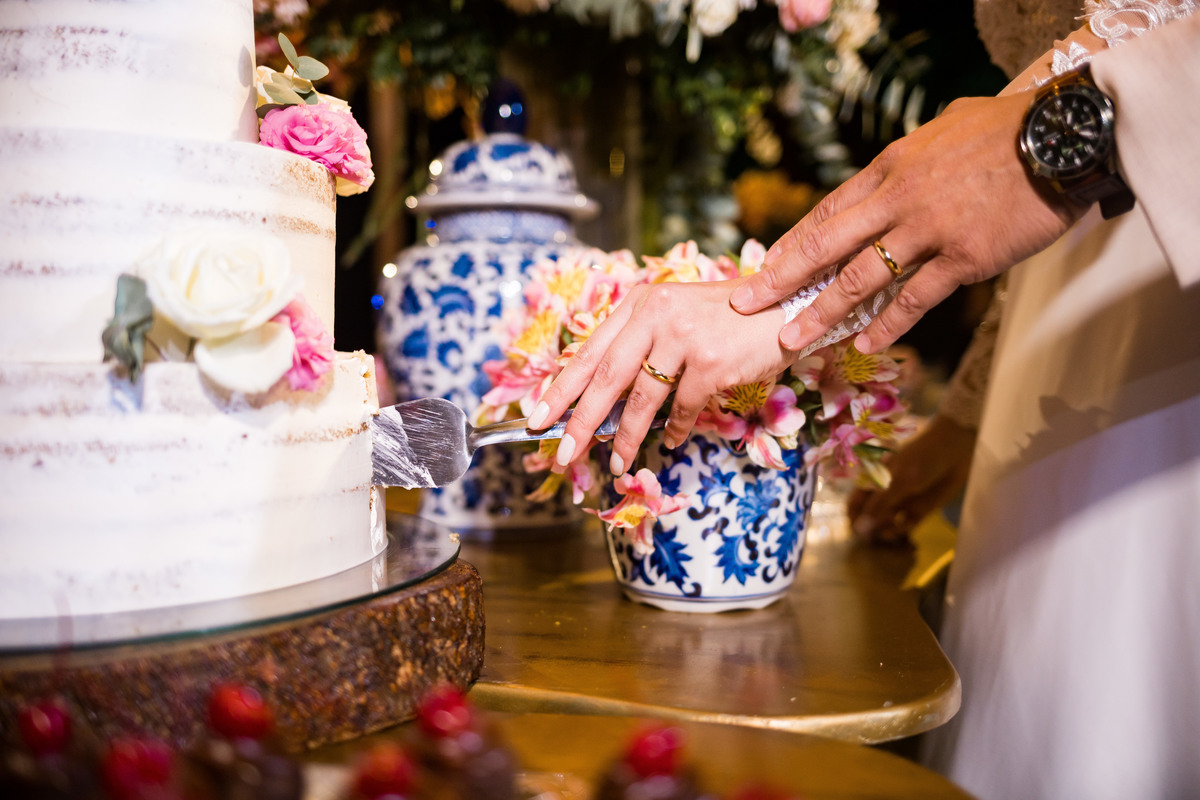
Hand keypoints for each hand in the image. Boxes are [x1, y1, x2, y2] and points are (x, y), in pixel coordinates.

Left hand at [526, 277, 796, 475]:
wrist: (786, 304)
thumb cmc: (727, 318)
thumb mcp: (674, 317)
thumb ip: (640, 347)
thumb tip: (602, 401)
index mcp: (640, 303)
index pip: (590, 351)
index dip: (561, 389)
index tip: (538, 419)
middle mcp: (657, 314)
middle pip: (605, 376)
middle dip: (580, 420)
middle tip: (562, 453)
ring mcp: (684, 337)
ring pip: (642, 398)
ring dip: (626, 436)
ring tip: (617, 462)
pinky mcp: (711, 361)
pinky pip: (682, 407)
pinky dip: (674, 429)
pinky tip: (670, 442)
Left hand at [729, 92, 1088, 353]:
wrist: (1061, 137)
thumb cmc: (1006, 128)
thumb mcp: (944, 126)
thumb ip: (913, 153)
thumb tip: (900, 163)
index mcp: (889, 167)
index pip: (827, 211)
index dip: (793, 244)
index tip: (764, 267)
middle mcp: (898, 199)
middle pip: (826, 245)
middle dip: (781, 278)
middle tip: (747, 304)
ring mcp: (928, 230)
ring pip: (861, 278)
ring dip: (821, 313)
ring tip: (792, 340)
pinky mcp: (962, 258)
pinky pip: (914, 299)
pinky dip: (886, 326)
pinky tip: (863, 345)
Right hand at [846, 414, 975, 543]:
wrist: (955, 450)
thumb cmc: (921, 459)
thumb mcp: (898, 481)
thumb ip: (879, 506)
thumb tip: (859, 529)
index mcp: (874, 481)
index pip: (855, 504)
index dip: (853, 519)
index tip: (857, 532)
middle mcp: (885, 494)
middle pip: (870, 518)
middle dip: (870, 530)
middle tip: (873, 540)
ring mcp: (901, 502)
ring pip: (886, 524)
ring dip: (885, 532)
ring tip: (889, 535)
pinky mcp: (919, 510)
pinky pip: (905, 526)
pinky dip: (901, 530)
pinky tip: (902, 529)